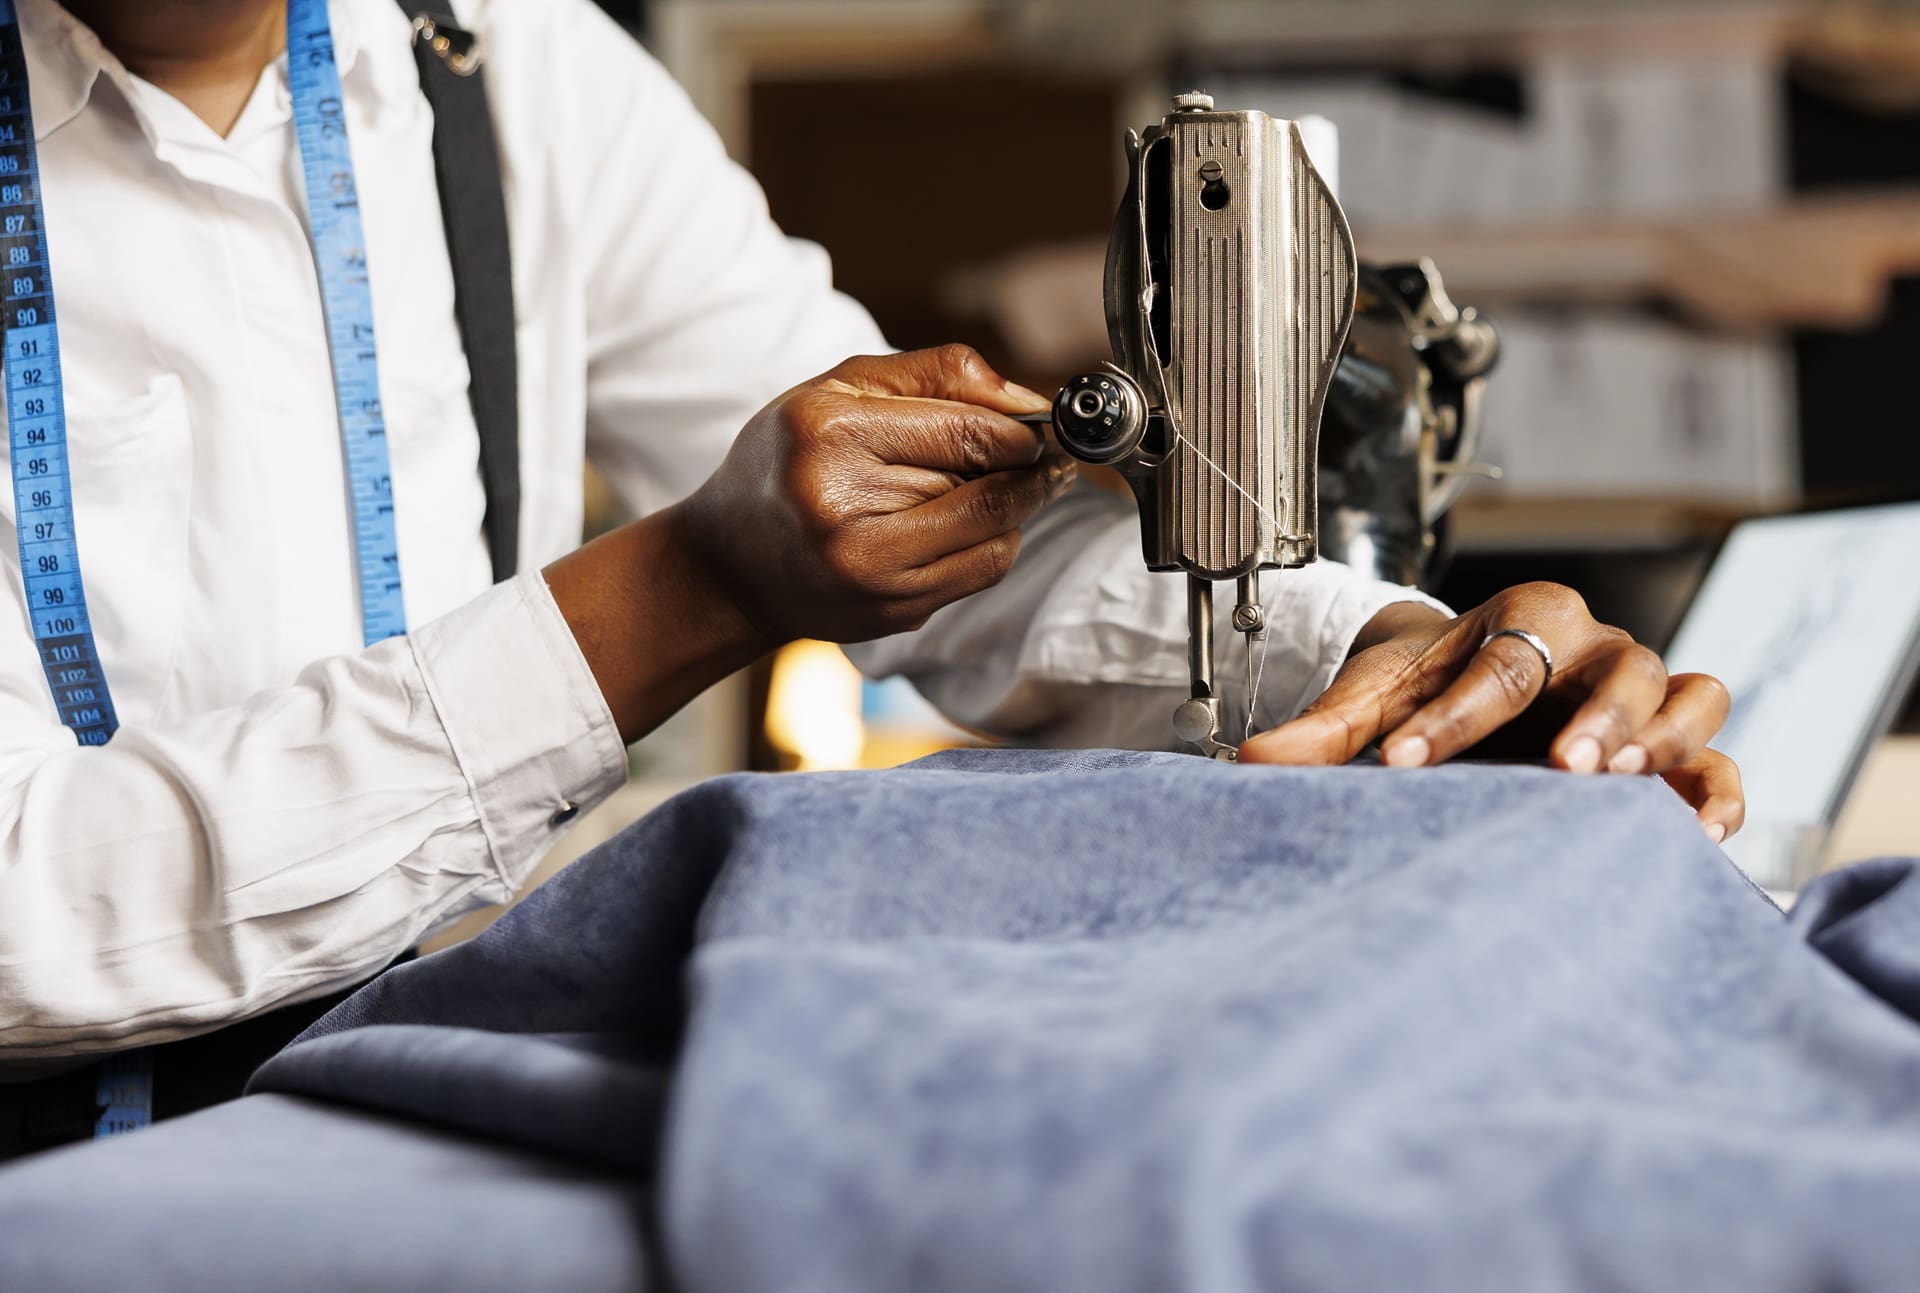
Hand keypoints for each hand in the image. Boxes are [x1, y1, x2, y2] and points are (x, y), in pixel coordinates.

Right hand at [678, 344, 1073, 648]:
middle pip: (985, 484)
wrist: (731, 566)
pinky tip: (970, 523)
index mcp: (829, 436)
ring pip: (995, 532)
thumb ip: (937, 375)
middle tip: (1030, 455)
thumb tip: (1029, 403)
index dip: (1020, 432)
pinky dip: (995, 541)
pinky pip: (983, 571)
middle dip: (1018, 468)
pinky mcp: (894, 611)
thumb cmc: (787, 461)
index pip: (966, 433)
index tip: (1038, 430)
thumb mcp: (841, 388)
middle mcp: (846, 510)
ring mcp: (871, 571)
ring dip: (1015, 506)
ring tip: (998, 484)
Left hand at [1238, 583, 1744, 840]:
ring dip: (1664, 736)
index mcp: (1521, 618)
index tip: (1405, 762)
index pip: (1499, 664)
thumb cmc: (1427, 687)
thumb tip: (1250, 762)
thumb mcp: (1376, 697)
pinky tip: (1698, 831)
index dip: (1455, 717)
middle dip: (1596, 714)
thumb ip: (1322, 731)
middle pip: (1621, 665)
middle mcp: (1593, 647)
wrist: (1468, 683)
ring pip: (1688, 693)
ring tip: (1624, 782)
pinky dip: (1717, 788)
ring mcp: (1641, 693)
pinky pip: (1719, 757)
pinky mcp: (1673, 744)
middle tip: (1563, 765)